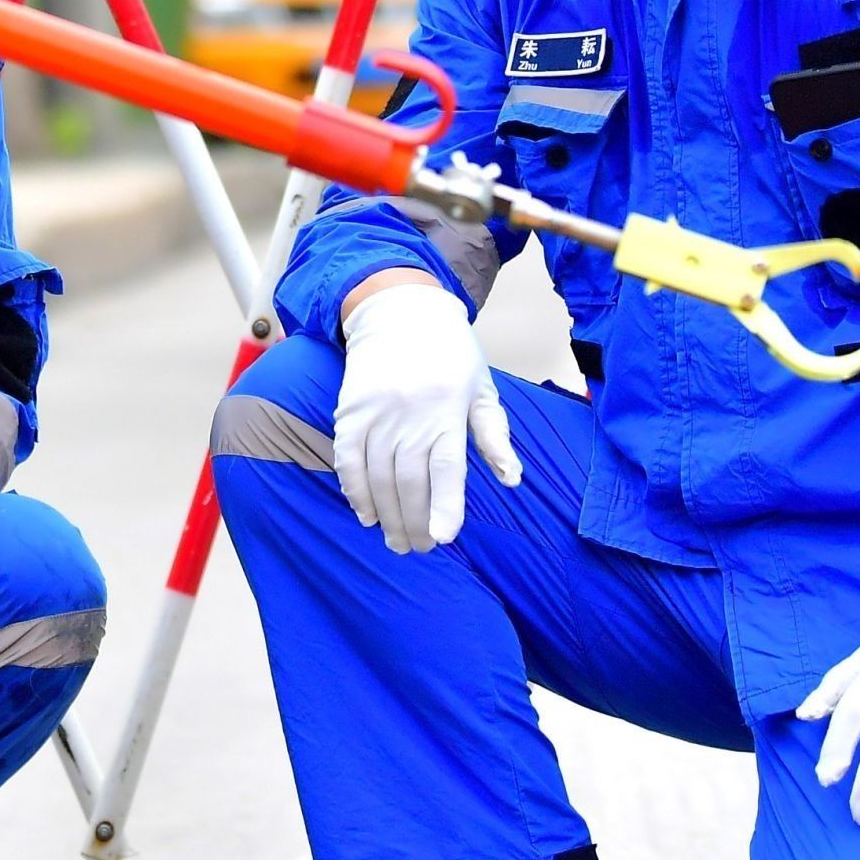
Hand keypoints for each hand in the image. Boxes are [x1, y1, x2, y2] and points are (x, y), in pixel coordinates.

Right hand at [333, 274, 521, 552]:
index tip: (442, 538)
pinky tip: (364, 512)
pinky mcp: (351, 408)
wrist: (401, 309)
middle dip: (413, 522)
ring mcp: (377, 411)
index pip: (445, 469)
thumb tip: (512, 479)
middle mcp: (411, 414)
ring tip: (394, 540)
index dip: (444, 506)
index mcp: (448, 410)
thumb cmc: (450, 353)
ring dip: (386, 514)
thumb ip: (494, 435)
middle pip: (409, 481)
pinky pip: (348, 457)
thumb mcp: (482, 389)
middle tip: (417, 549)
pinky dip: (354, 489)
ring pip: (378, 475)